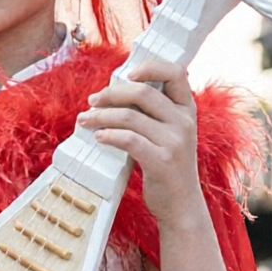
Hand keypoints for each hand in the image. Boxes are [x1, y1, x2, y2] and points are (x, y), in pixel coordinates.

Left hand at [76, 56, 203, 226]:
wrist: (180, 203)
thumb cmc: (166, 167)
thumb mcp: (168, 134)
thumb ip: (153, 115)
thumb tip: (116, 96)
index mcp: (187, 109)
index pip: (176, 72)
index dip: (150, 67)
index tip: (125, 75)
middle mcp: (184, 120)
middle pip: (143, 92)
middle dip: (111, 94)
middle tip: (91, 101)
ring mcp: (175, 140)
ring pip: (130, 116)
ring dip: (101, 116)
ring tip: (84, 121)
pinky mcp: (162, 160)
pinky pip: (129, 140)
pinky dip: (109, 135)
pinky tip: (97, 137)